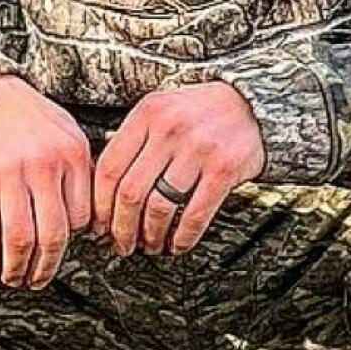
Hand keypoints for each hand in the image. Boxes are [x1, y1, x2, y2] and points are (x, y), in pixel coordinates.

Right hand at [0, 74, 95, 285]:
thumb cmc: (28, 118)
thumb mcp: (67, 135)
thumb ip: (80, 174)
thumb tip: (90, 225)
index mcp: (72, 155)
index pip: (80, 217)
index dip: (72, 240)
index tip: (61, 251)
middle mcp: (43, 165)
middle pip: (53, 235)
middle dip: (46, 268)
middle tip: (39, 281)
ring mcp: (9, 173)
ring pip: (19, 239)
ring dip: (17, 269)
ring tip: (14, 277)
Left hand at [94, 82, 265, 256]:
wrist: (250, 104)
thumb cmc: (200, 111)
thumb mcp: (161, 109)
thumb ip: (134, 138)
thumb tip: (103, 185)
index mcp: (147, 114)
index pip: (110, 167)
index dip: (100, 204)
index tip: (99, 224)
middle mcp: (170, 129)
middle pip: (130, 192)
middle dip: (122, 228)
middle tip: (121, 243)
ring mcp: (198, 149)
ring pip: (159, 206)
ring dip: (151, 235)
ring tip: (151, 245)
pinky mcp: (223, 168)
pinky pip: (196, 213)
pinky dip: (183, 236)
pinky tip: (178, 243)